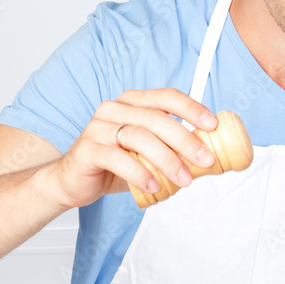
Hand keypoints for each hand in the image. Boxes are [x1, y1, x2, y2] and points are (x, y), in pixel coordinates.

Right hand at [51, 88, 218, 208]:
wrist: (72, 182)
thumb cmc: (113, 166)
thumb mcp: (147, 156)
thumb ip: (172, 152)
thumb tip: (211, 158)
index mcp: (132, 103)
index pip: (165, 97)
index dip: (191, 108)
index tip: (212, 125)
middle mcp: (114, 109)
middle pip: (156, 119)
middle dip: (185, 140)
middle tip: (205, 160)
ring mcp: (98, 128)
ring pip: (139, 137)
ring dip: (167, 160)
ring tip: (183, 180)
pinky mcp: (88, 150)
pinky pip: (118, 159)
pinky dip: (140, 173)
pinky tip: (154, 186)